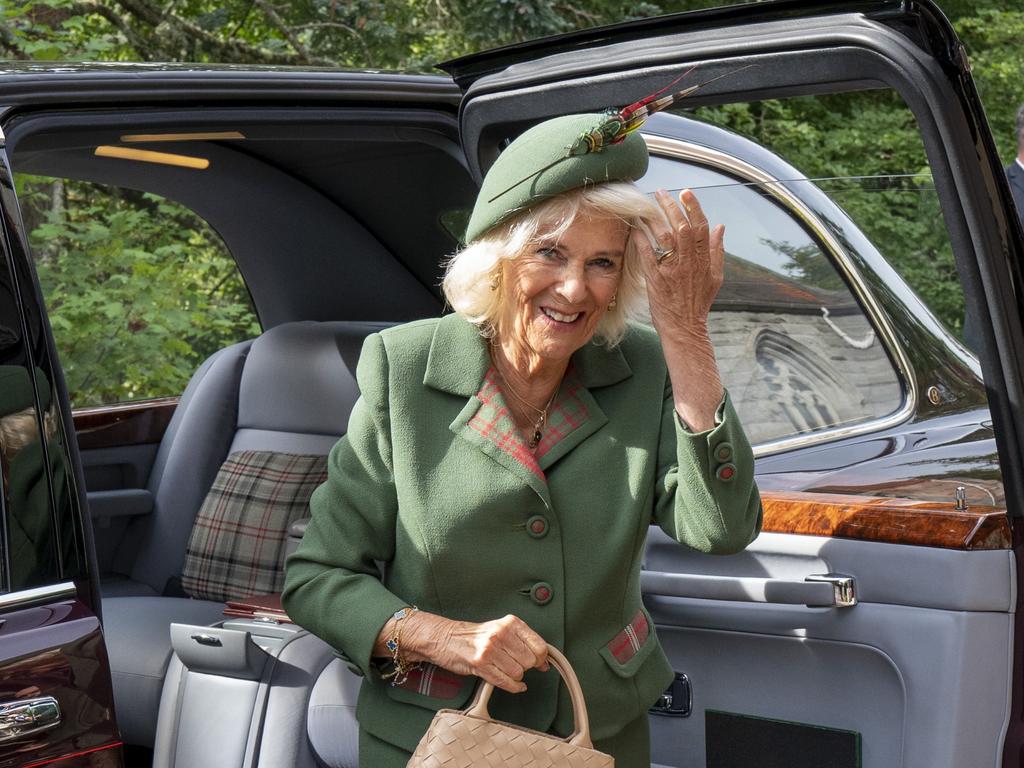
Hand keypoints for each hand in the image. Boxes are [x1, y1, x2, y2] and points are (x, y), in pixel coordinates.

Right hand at [403, 612, 548, 693]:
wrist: (445, 637)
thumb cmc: (475, 635)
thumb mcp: (501, 629)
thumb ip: (522, 641)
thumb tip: (544, 661)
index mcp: (510, 623)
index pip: (539, 645)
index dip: (541, 658)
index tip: (540, 662)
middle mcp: (501, 634)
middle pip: (530, 661)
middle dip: (527, 667)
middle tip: (518, 665)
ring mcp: (490, 649)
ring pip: (518, 673)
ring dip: (516, 676)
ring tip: (506, 670)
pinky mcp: (480, 664)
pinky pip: (505, 682)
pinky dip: (513, 687)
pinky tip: (514, 684)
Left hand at [632, 189, 724, 337]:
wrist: (685, 328)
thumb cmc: (699, 303)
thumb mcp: (715, 277)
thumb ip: (717, 250)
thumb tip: (720, 227)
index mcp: (703, 260)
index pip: (700, 227)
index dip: (694, 208)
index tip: (686, 193)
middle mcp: (689, 263)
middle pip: (681, 228)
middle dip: (671, 207)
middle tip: (661, 192)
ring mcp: (672, 271)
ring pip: (664, 239)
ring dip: (654, 219)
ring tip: (645, 205)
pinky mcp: (656, 280)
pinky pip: (647, 256)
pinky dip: (641, 240)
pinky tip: (634, 228)